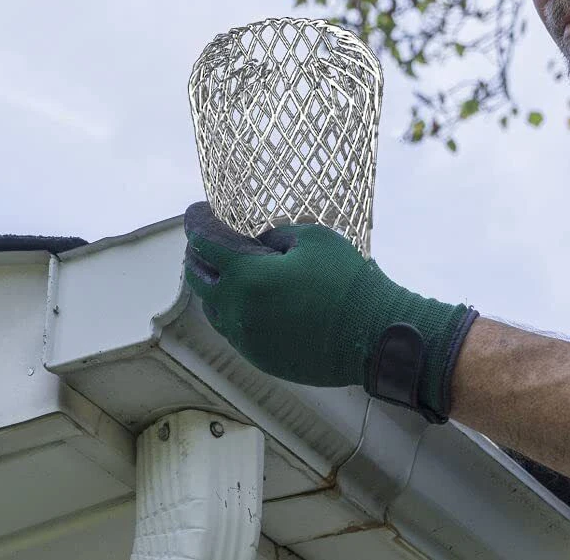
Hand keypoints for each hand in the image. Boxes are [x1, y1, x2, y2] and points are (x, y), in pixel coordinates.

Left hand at [183, 201, 477, 422]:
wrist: (373, 335)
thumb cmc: (347, 280)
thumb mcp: (313, 238)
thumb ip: (275, 236)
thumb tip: (257, 242)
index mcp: (246, 277)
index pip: (205, 244)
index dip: (198, 223)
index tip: (197, 210)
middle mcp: (237, 312)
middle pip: (198, 280)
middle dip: (196, 256)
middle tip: (202, 240)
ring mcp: (247, 340)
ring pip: (213, 309)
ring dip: (212, 286)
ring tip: (221, 270)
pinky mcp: (261, 358)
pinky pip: (234, 330)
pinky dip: (232, 310)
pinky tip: (246, 300)